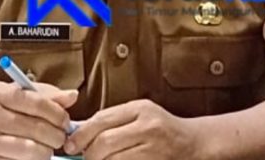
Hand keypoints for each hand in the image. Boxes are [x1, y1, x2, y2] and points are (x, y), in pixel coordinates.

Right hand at [0, 81, 77, 159]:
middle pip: (38, 129)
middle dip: (57, 135)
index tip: (65, 120)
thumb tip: (72, 96)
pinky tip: (31, 157)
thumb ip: (42, 93)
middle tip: (60, 137)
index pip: (37, 102)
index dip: (58, 114)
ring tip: (46, 148)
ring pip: (31, 152)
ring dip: (46, 152)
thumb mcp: (9, 93)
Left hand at [63, 99, 200, 159]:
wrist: (194, 143)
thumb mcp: (141, 114)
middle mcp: (148, 127)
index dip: (81, 135)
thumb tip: (79, 132)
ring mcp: (154, 149)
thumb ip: (114, 119)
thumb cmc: (162, 129)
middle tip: (84, 158)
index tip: (70, 145)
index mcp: (141, 109)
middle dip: (89, 154)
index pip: (101, 120)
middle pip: (105, 143)